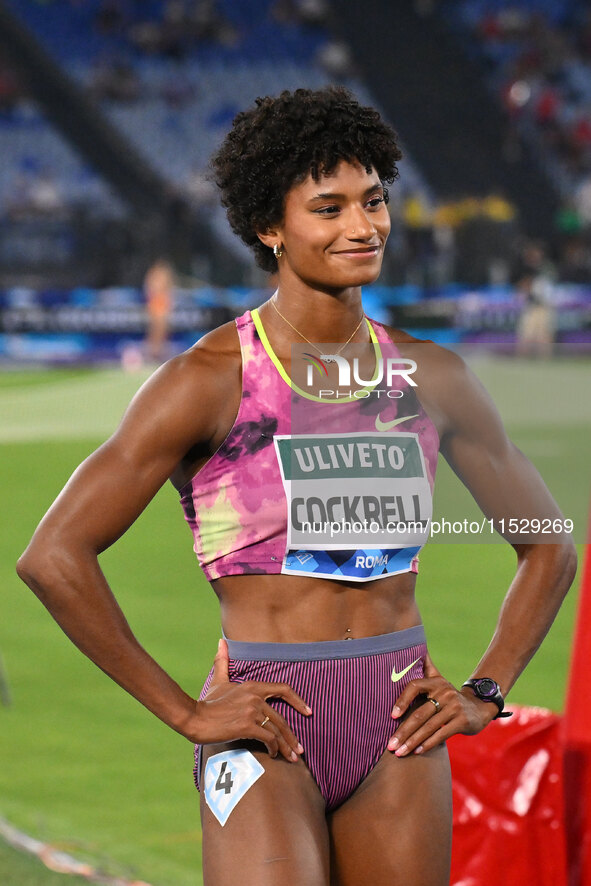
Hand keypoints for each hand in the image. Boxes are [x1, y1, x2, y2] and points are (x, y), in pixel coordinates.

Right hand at [191, 639, 311, 761]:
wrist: (194, 718)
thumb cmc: (207, 702)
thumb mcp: (218, 680)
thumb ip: (222, 662)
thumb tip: (222, 641)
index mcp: (253, 686)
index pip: (283, 689)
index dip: (298, 701)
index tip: (308, 712)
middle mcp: (255, 697)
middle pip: (281, 718)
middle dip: (292, 737)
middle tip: (299, 750)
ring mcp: (251, 711)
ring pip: (276, 731)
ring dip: (285, 746)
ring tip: (291, 758)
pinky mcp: (246, 725)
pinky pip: (267, 738)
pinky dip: (273, 748)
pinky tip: (273, 755)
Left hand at [387, 653, 496, 756]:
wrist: (478, 707)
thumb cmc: (449, 696)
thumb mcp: (439, 680)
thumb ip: (426, 667)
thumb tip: (415, 649)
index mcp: (435, 682)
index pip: (414, 687)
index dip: (402, 700)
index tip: (392, 715)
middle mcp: (444, 693)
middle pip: (419, 713)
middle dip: (403, 731)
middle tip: (390, 744)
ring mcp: (454, 707)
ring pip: (428, 727)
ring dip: (412, 742)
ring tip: (399, 752)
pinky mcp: (462, 721)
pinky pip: (441, 734)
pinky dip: (427, 744)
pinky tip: (416, 751)